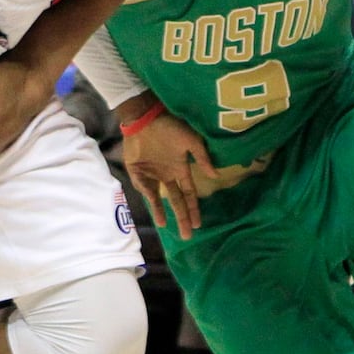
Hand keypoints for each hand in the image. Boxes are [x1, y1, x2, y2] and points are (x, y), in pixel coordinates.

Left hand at [124, 112, 216, 240]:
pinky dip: (151, 202)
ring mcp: (152, 174)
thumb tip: (216, 175)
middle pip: (177, 201)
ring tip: (168, 228)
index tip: (198, 223)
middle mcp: (167, 174)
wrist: (145, 118)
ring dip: (164, 213)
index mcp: (180, 168)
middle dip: (182, 217)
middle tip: (188, 235)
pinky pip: (145, 190)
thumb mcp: (191, 141)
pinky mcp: (138, 172)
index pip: (189, 194)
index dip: (194, 208)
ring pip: (159, 199)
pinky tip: (158, 216)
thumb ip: (202, 158)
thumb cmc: (170, 127)